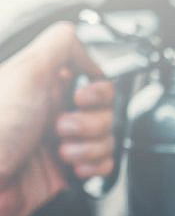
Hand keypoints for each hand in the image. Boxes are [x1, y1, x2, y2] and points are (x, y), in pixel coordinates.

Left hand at [0, 21, 114, 215]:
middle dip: (91, 123)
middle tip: (60, 127)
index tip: (83, 97)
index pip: (94, 80)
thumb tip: (89, 50)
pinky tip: (72, 167)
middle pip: (106, 111)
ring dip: (89, 147)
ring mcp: (63, 142)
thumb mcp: (27, 71)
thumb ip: (61, 45)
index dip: (97, 90)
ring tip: (60, 152)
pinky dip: (93, 167)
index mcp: (44, 86)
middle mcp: (54, 112)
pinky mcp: (68, 170)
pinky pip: (102, 165)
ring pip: (107, 139)